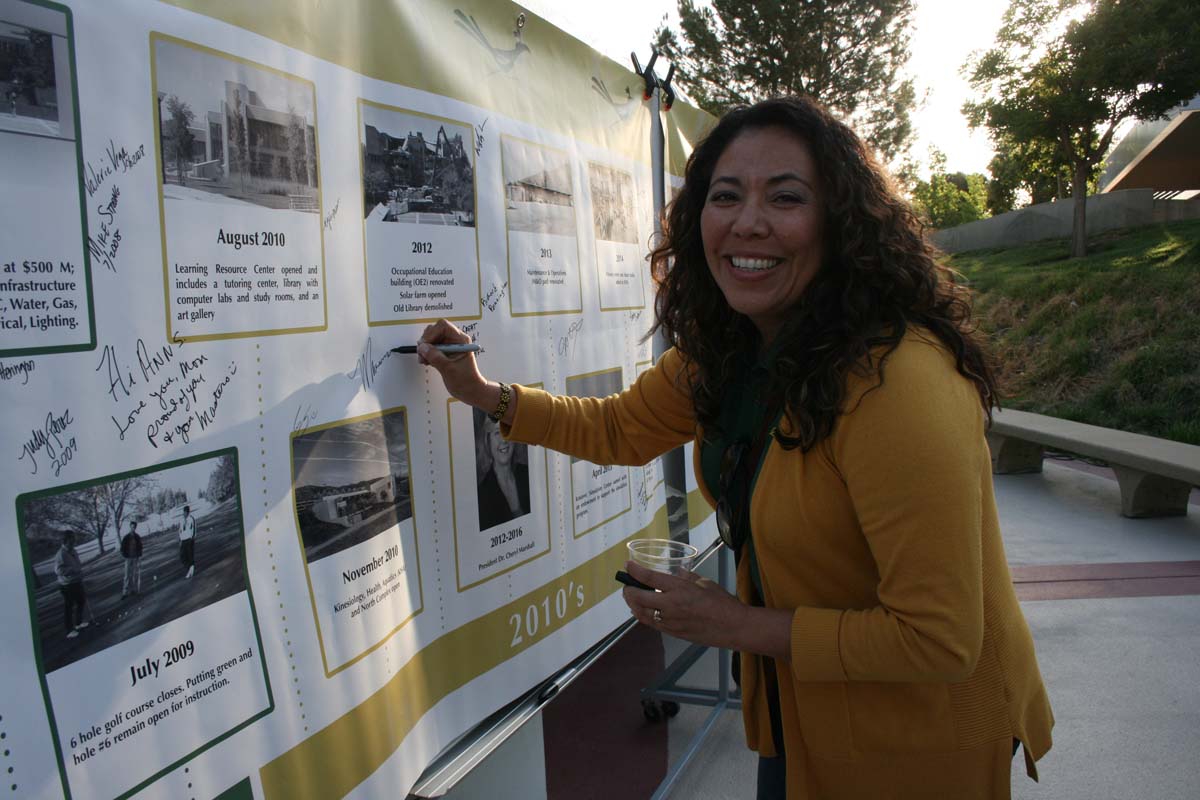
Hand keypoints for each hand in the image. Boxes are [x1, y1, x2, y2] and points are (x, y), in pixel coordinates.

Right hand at [417, 319, 490, 406]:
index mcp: (460, 340)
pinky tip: (427, 362)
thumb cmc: (466, 380)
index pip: (443, 326)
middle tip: (422, 354)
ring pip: (432, 339)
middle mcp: (455, 340)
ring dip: (425, 348)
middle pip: (435, 330)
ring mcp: (449, 346)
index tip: (425, 345)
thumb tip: (422, 347)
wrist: (470, 391)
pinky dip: (427, 353)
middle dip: (426, 341)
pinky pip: (432, 347)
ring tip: (424, 360)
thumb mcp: (449, 369)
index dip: (431, 333)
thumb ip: (435, 357)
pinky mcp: (444, 353)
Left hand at [621, 560, 750, 651]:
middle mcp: (670, 605)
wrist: (733, 626)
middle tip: (627, 583)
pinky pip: (652, 623)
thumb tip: (676, 574)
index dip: (635, 571)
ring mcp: (670, 621)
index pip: (649, 578)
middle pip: (639, 597)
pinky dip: (643, 615)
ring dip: (632, 604)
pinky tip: (642, 610)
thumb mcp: (704, 582)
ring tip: (631, 597)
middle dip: (629, 589)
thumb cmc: (722, 602)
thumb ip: (686, 577)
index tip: (628, 565)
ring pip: (642, 613)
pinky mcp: (673, 633)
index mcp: (679, 589)